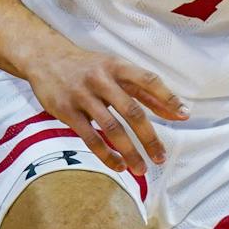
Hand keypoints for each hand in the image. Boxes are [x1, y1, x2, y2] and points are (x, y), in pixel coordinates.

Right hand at [23, 41, 187, 175]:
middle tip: (161, 157)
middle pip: (132, 110)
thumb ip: (143, 89)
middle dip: (149, 137)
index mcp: (117, 65)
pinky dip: (106, 154)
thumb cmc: (88, 67)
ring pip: (111, 127)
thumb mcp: (115, 69)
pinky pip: (90, 137)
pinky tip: (118, 165)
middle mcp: (101, 79)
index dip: (166, 98)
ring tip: (141, 169)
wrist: (45, 58)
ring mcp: (83, 95)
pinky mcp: (66, 111)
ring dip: (130, 151)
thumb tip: (177, 111)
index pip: (148, 80)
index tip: (183, 116)